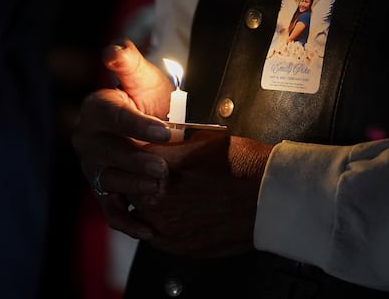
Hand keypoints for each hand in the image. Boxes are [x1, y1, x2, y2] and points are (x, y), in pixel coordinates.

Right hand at [72, 39, 174, 238]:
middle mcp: (88, 139)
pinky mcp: (105, 189)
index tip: (164, 130)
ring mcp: (95, 167)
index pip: (112, 116)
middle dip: (136, 160)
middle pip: (107, 153)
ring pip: (108, 181)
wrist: (157, 120)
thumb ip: (130, 64)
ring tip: (158, 192)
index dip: (137, 124)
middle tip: (163, 167)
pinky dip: (128, 221)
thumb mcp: (145, 77)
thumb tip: (115, 49)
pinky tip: (149, 229)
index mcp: (97, 108)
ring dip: (133, 188)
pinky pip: (111, 209)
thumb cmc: (152, 96)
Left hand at [132, 130, 272, 257]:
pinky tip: (165, 214)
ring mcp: (167, 226)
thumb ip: (175, 147)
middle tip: (134, 171)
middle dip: (124, 175)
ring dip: (136, 201)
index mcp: (160, 167)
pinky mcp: (179, 245)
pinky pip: (150, 235)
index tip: (130, 150)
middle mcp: (157, 199)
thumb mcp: (205, 142)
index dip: (127, 150)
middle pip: (118, 184)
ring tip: (151, 193)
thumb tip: (164, 146)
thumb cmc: (245, 166)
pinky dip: (152, 224)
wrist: (270, 196)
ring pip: (130, 213)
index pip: (124, 156)